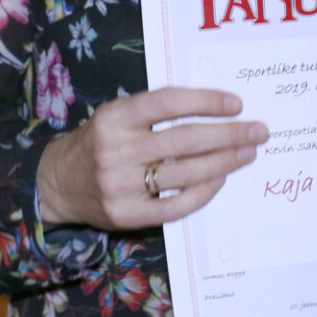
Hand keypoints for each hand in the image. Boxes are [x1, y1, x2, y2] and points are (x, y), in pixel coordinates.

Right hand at [37, 87, 267, 230]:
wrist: (58, 183)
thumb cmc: (100, 142)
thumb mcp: (117, 115)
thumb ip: (155, 111)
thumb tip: (216, 110)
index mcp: (114, 116)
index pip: (168, 103)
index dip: (206, 101)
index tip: (236, 104)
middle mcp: (115, 149)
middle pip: (184, 140)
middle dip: (229, 135)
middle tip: (259, 132)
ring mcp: (120, 186)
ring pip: (184, 173)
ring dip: (224, 162)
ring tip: (248, 153)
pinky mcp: (126, 215)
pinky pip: (175, 205)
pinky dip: (203, 192)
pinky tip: (219, 179)